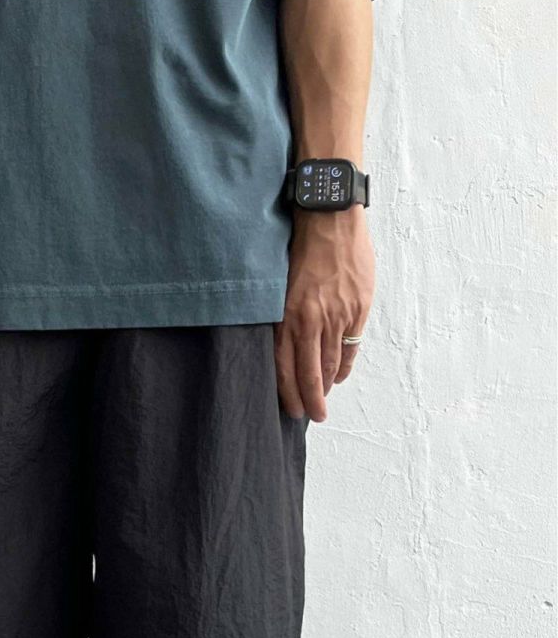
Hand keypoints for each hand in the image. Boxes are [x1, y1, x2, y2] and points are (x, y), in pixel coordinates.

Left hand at [275, 208, 373, 421]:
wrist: (331, 220)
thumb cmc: (300, 250)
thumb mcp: (279, 288)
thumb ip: (283, 319)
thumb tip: (282, 349)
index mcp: (288, 317)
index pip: (286, 369)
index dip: (290, 394)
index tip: (292, 410)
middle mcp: (312, 321)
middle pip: (311, 374)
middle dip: (311, 400)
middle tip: (313, 417)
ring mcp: (338, 316)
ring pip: (331, 363)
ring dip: (327, 386)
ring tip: (324, 399)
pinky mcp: (358, 309)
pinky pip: (351, 347)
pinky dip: (344, 365)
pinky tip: (339, 376)